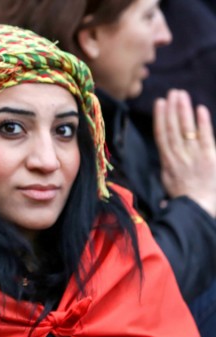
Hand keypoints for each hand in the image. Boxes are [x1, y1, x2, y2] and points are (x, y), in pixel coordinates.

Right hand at [153, 89, 215, 216]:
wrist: (197, 211)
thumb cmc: (184, 205)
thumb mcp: (169, 195)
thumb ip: (167, 186)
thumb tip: (164, 187)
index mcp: (167, 165)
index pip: (162, 136)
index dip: (160, 118)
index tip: (159, 104)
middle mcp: (178, 157)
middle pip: (172, 129)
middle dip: (171, 109)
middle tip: (171, 93)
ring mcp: (193, 157)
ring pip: (185, 129)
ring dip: (182, 111)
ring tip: (181, 95)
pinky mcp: (209, 158)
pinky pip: (204, 137)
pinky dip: (202, 123)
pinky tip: (200, 109)